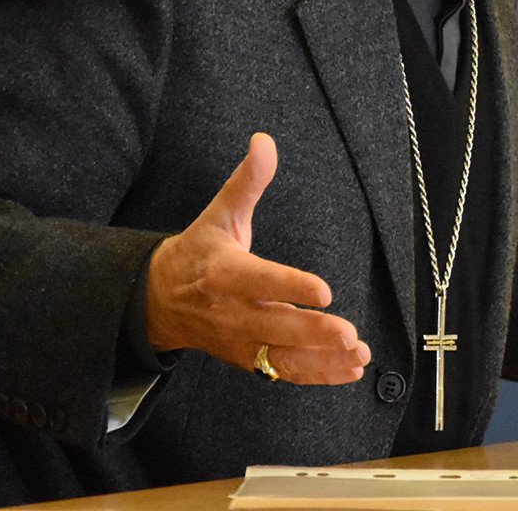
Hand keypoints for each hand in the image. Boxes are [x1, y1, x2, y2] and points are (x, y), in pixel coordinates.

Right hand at [145, 133, 370, 382]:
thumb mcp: (219, 213)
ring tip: (358, 356)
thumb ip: (247, 181)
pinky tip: (349, 370)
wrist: (159, 300)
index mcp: (226, 272)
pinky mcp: (248, 359)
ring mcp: (241, 340)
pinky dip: (317, 375)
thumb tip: (265, 142)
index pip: (261, 281)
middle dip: (314, 334)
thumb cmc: (198, 253)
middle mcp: (233, 312)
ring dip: (323, 362)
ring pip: (284, 357)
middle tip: (349, 334)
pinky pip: (284, 372)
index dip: (291, 287)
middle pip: (277, 326)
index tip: (323, 291)